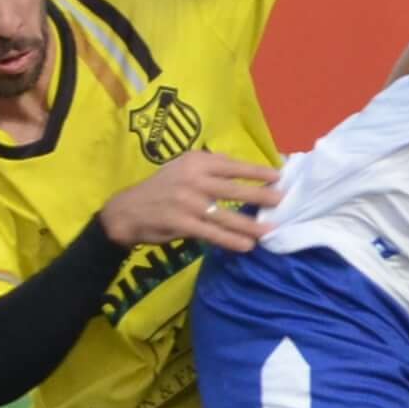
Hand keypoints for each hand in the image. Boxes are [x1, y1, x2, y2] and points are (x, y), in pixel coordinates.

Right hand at [100, 149, 282, 253]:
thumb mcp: (182, 168)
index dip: (256, 171)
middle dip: (260, 195)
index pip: (232, 165)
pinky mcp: (181, 223)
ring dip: (249, 224)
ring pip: (225, 215)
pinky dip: (230, 241)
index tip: (277, 175)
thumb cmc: (161, 188)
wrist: (127, 210)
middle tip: (281, 199)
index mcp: (195, 162)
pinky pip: (211, 233)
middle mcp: (193, 179)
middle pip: (233, 189)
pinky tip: (246, 246)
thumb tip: (244, 171)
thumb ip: (209, 168)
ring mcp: (187, 202)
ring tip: (269, 230)